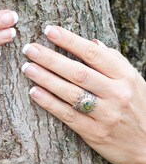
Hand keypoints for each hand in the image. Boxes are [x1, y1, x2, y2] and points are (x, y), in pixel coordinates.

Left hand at [21, 26, 145, 163]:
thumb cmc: (136, 106)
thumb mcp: (133, 80)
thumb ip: (113, 61)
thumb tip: (92, 42)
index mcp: (125, 76)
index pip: (93, 54)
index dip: (70, 41)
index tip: (49, 31)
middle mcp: (116, 94)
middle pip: (78, 72)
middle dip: (51, 59)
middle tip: (29, 49)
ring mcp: (105, 115)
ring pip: (70, 93)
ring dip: (46, 79)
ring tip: (27, 68)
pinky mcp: (93, 133)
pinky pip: (67, 115)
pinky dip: (49, 103)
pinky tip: (34, 92)